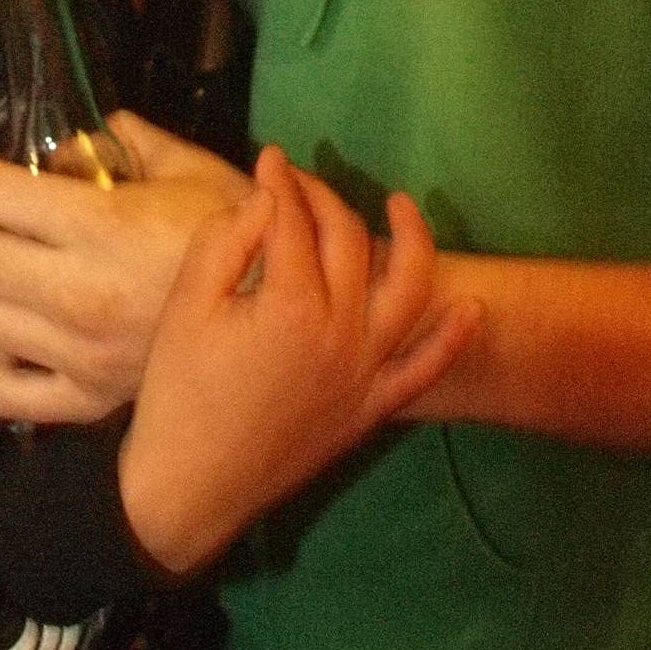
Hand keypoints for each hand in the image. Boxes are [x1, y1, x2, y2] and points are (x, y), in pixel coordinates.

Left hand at [0, 113, 250, 423]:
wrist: (283, 321)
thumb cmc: (238, 234)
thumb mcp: (192, 169)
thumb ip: (127, 142)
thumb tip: (72, 144)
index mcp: (101, 225)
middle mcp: (78, 292)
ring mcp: (78, 354)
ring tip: (10, 275)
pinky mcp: (86, 400)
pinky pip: (5, 390)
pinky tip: (19, 337)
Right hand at [117, 148, 481, 575]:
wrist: (188, 490)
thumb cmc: (177, 395)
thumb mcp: (186, 307)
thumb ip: (225, 240)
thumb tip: (265, 195)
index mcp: (291, 304)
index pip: (293, 220)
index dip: (279, 182)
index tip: (267, 159)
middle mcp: (342, 332)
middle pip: (347, 241)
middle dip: (322, 199)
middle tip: (296, 181)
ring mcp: (365, 372)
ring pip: (407, 291)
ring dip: (413, 241)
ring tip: (402, 204)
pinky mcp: (372, 408)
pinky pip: (425, 369)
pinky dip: (452, 339)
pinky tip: (473, 308)